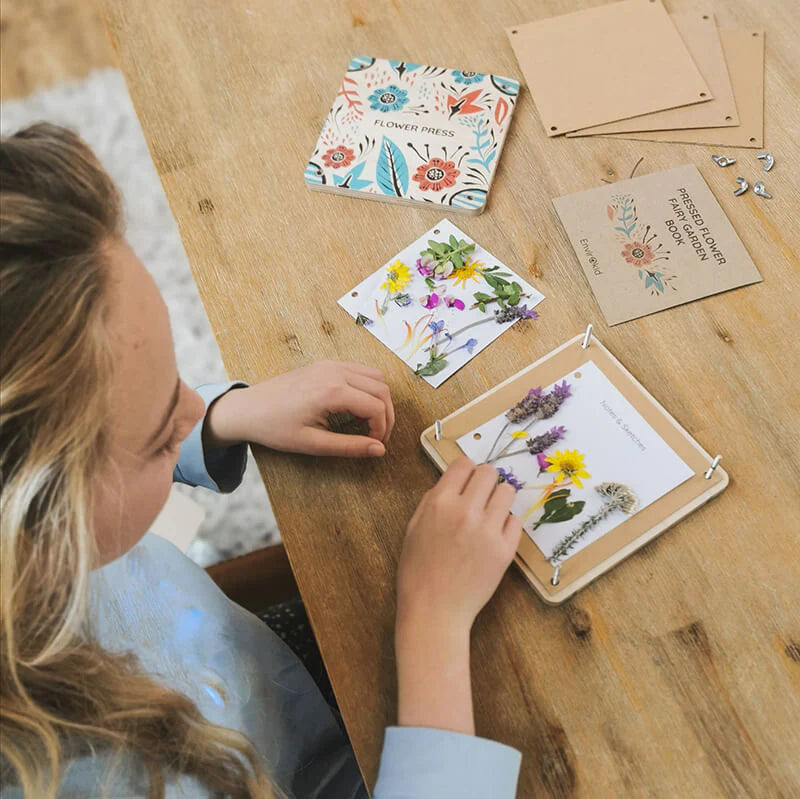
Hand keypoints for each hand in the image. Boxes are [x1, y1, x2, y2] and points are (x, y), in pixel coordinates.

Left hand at [204, 360, 394, 457]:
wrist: (247, 409)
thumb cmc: (275, 428)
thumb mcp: (313, 444)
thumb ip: (350, 446)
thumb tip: (379, 450)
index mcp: (332, 391)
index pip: (376, 407)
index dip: (382, 428)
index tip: (375, 444)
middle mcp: (334, 372)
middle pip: (381, 389)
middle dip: (386, 414)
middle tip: (377, 436)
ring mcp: (330, 365)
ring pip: (374, 376)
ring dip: (379, 399)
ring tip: (369, 422)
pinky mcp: (325, 364)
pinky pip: (359, 370)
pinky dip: (367, 387)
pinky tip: (357, 407)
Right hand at [394, 457, 521, 733]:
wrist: (434, 611)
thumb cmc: (418, 571)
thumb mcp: (414, 528)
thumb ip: (432, 500)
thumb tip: (453, 481)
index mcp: (439, 503)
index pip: (463, 464)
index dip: (465, 471)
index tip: (466, 480)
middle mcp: (465, 511)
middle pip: (489, 473)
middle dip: (485, 480)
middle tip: (480, 496)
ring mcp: (488, 530)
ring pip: (507, 492)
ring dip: (499, 499)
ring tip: (489, 514)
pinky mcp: (505, 549)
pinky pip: (516, 520)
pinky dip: (506, 523)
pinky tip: (494, 535)